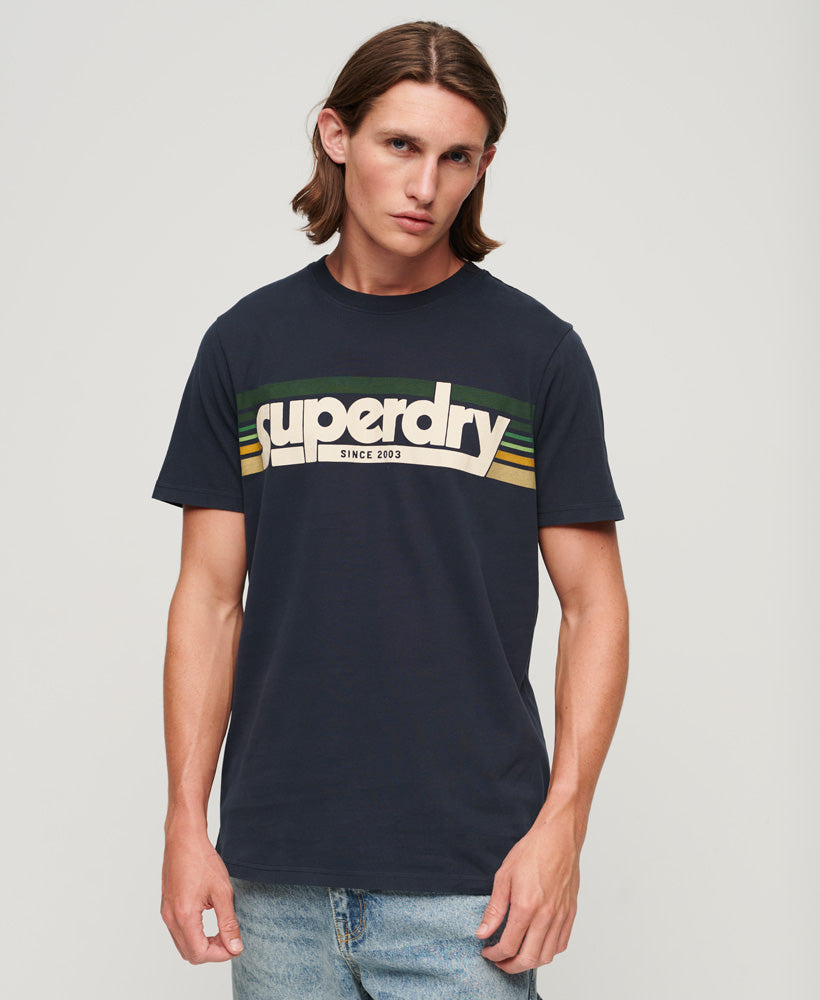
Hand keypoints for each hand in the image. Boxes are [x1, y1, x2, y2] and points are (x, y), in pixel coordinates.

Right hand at [160, 828, 243, 963]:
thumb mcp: (222, 891)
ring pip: (183, 945)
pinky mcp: (166, 907)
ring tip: (221, 930)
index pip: (199, 953)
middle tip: (230, 938)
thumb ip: (228, 922)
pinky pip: (178, 932)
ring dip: (202, 944)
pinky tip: (208, 919)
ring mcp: (166, 913)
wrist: (184, 839)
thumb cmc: (202, 860)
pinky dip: (194, 934)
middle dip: (212, 952)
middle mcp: (170, 918)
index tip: (235, 944)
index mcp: (184, 916)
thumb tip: (235, 948)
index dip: (220, 954)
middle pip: (190, 954)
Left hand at [475, 819, 579, 972]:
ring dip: (529, 962)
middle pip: (528, 958)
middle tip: (499, 961)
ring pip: (546, 956)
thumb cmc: (532, 851)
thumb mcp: (503, 876)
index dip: (494, 954)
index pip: (508, 945)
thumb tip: (482, 932)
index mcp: (526, 906)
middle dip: (510, 966)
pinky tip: (537, 944)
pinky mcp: (570, 913)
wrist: (558, 838)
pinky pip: (561, 944)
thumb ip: (494, 909)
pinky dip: (548, 952)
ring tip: (516, 956)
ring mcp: (561, 916)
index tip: (487, 951)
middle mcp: (546, 916)